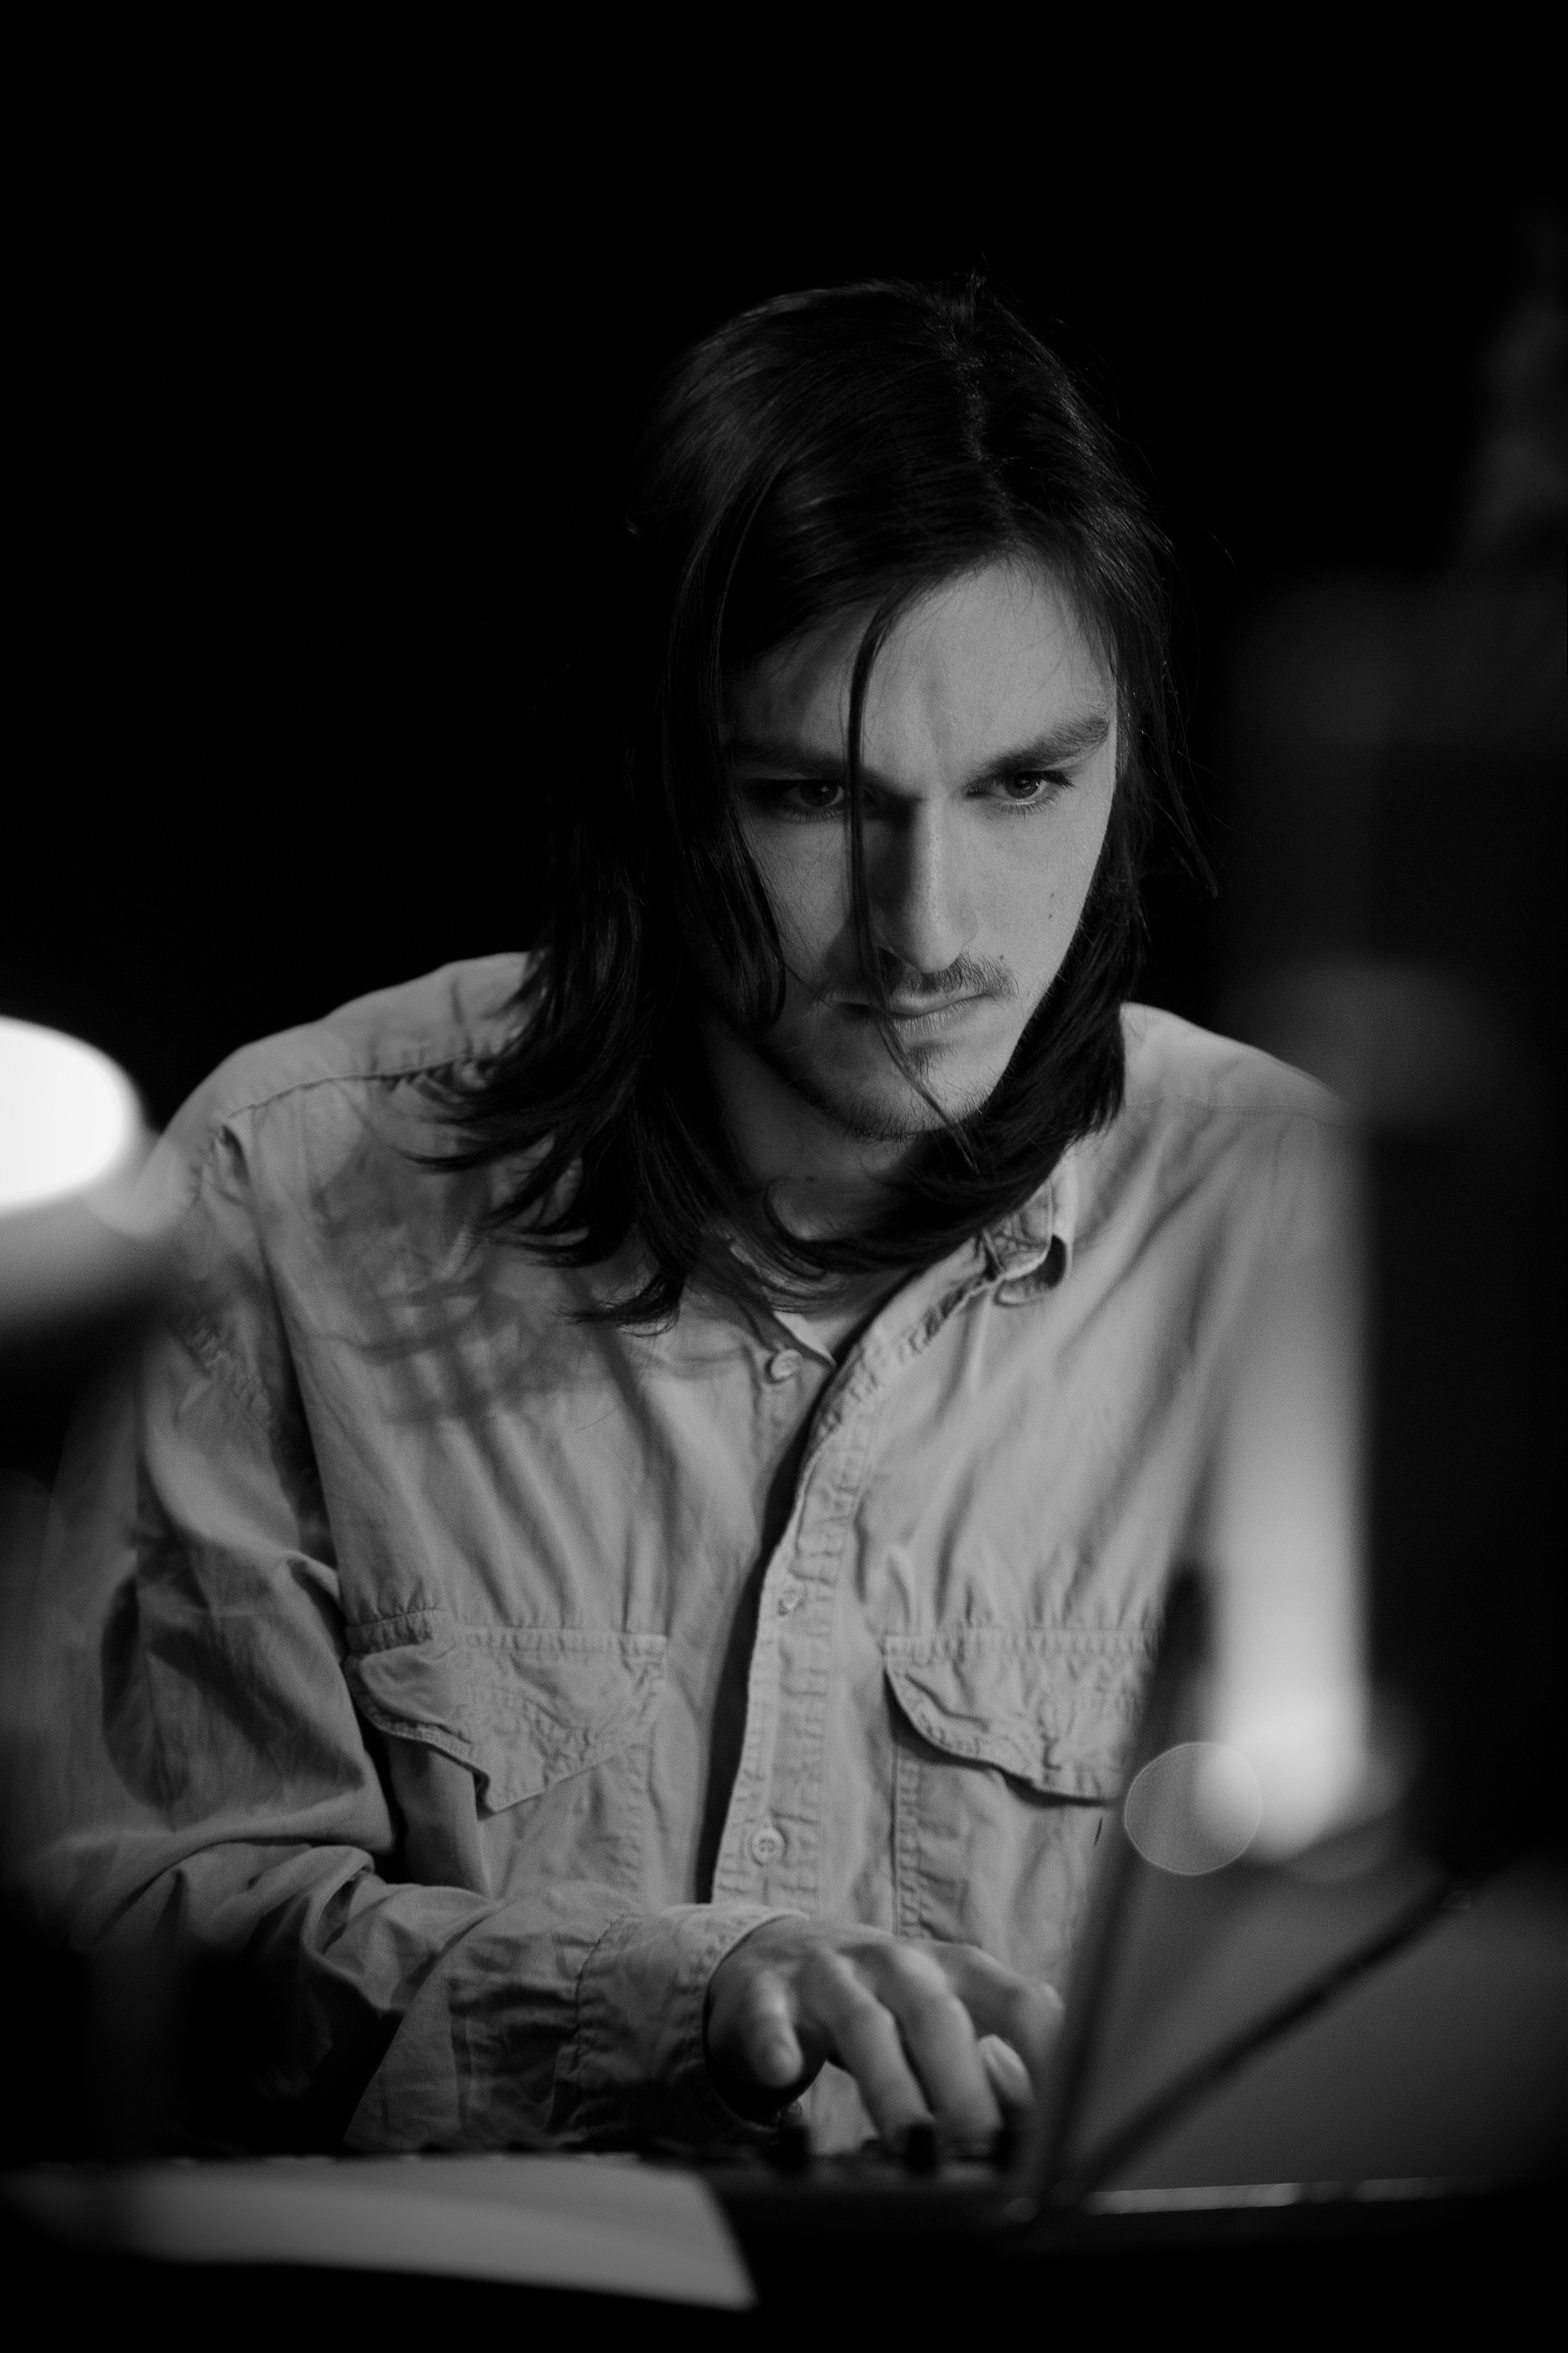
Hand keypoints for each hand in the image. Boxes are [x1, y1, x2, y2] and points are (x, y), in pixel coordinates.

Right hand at [704, 1917, 1061, 2152]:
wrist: (775, 1954)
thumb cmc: (885, 2006)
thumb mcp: (945, 2025)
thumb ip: (996, 2073)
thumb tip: (1052, 2139)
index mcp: (957, 1972)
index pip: (1020, 2003)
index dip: (1049, 2058)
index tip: (1066, 2121)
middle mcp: (899, 1963)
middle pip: (940, 2018)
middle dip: (966, 2089)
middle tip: (982, 2152)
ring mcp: (830, 1973)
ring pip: (863, 2023)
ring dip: (890, 2083)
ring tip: (909, 2138)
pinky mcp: (767, 1991)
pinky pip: (770, 2016)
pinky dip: (776, 2042)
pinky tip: (784, 2073)